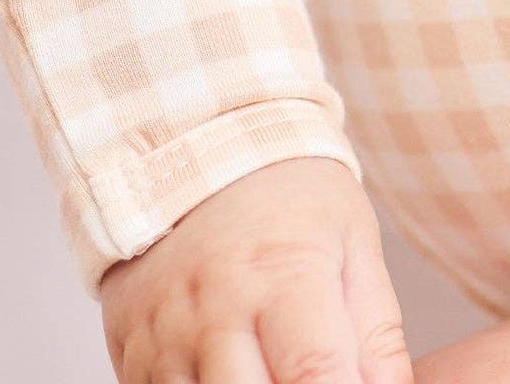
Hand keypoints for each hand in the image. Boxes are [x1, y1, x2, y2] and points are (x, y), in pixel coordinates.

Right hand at [98, 155, 413, 383]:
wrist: (201, 149)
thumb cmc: (292, 199)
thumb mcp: (354, 242)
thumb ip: (378, 332)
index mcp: (283, 274)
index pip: (316, 373)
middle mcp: (215, 311)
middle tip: (314, 375)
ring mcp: (165, 337)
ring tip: (272, 365)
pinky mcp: (132, 355)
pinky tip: (235, 369)